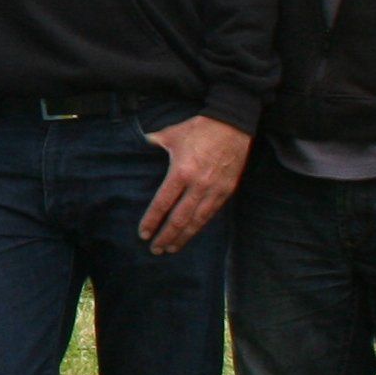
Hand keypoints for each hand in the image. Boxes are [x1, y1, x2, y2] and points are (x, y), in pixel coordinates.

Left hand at [139, 113, 251, 253]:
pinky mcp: (227, 191)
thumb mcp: (172, 134)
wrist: (234, 125)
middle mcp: (198, 185)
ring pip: (197, 221)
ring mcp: (214, 190)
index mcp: (181, 171)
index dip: (152, 220)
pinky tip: (191, 234)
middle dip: (166, 236)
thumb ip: (154, 142)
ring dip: (183, 237)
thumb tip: (141, 144)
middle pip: (179, 218)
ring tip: (171, 249)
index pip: (163, 203)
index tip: (143, 234)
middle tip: (155, 249)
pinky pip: (211, 214)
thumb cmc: (200, 128)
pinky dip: (199, 227)